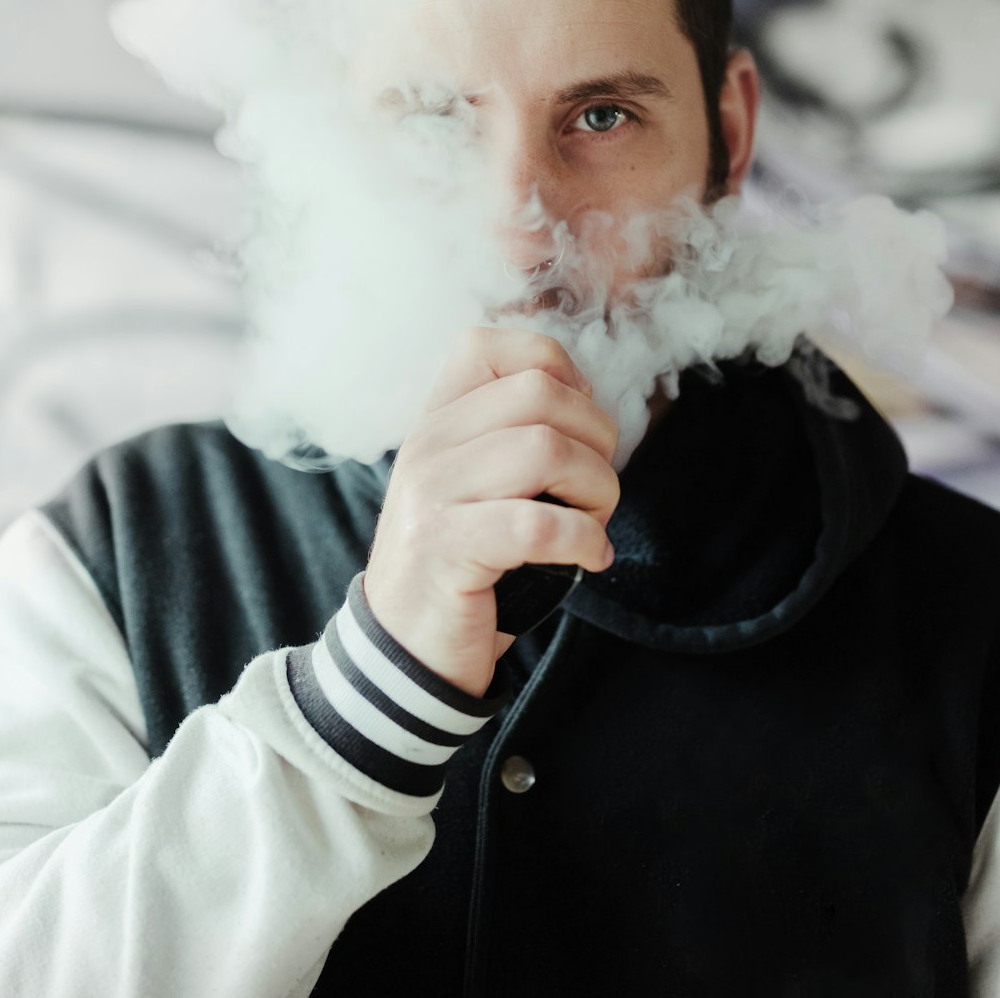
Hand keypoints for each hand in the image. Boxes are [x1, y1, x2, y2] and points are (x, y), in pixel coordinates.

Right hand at [361, 327, 618, 697]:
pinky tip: (591, 559)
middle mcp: (428, 447)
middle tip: (595, 491)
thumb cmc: (461, 568)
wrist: (402, 651)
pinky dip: (584, 541)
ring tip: (592, 526)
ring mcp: (432, 495)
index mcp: (435, 423)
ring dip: (596, 491)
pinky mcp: (447, 549)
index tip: (578, 424)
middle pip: (539, 394)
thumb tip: (589, 402)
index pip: (489, 347)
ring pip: (546, 450)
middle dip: (596, 439)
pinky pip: (539, 525)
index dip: (556, 369)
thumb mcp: (474, 488)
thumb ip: (511, 440)